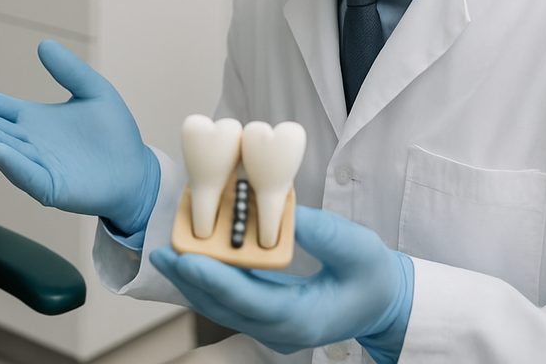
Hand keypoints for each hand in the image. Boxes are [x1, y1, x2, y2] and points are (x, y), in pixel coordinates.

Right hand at [0, 39, 159, 235]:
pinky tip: (0, 150)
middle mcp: (27, 143)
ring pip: (5, 152)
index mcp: (32, 120)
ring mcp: (37, 166)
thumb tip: (44, 44)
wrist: (137, 171)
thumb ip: (70, 70)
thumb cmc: (113, 134)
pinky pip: (29, 176)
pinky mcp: (52, 187)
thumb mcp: (93, 91)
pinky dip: (14, 164)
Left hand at [150, 206, 413, 361]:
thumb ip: (325, 234)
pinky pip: (228, 299)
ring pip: (221, 306)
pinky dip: (208, 278)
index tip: (188, 259)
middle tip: (162, 253)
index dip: (215, 281)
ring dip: (193, 280)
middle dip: (192, 280)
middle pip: (225, 307)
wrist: (382, 300)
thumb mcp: (359, 249)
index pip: (250, 302)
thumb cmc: (374, 276)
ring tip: (166, 253)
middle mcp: (280, 329)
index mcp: (303, 319)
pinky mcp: (264, 315)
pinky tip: (190, 257)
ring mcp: (270, 326)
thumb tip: (285, 216)